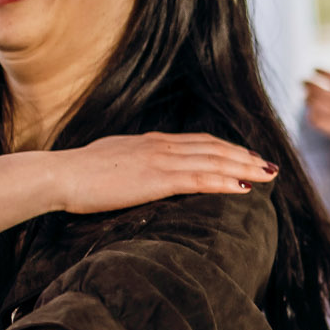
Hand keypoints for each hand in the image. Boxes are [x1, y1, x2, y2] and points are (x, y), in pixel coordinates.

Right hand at [44, 132, 274, 214]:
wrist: (60, 176)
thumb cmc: (79, 175)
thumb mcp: (114, 161)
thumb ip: (136, 163)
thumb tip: (145, 170)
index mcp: (152, 142)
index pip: (200, 141)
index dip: (227, 148)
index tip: (247, 156)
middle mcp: (161, 146)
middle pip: (214, 148)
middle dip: (244, 157)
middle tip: (269, 166)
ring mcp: (160, 161)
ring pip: (213, 161)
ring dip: (244, 168)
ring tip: (266, 176)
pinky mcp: (156, 179)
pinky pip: (199, 179)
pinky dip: (224, 181)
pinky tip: (242, 187)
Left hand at [305, 51, 329, 151]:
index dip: (323, 73)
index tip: (315, 69)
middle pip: (325, 94)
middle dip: (311, 86)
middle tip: (303, 82)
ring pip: (323, 109)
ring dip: (311, 101)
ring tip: (306, 96)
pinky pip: (324, 125)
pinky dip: (315, 118)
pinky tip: (310, 112)